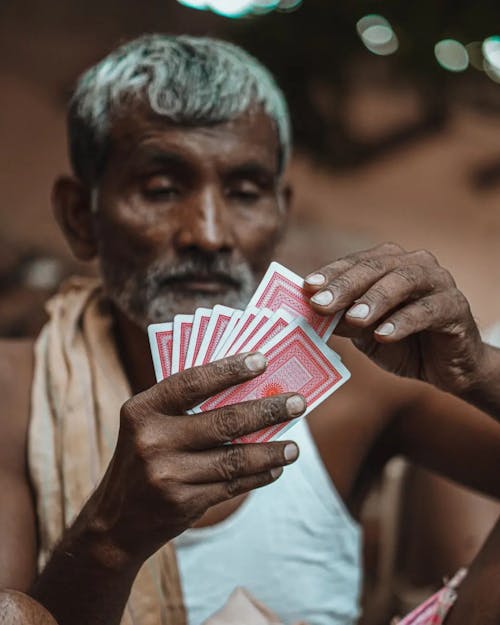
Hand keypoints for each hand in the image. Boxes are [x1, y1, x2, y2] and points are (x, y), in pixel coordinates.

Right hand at [87, 352, 303, 563]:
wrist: (116, 523)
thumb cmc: (143, 460)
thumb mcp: (150, 427)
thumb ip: (186, 409)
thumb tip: (250, 391)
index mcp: (142, 410)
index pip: (192, 382)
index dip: (229, 369)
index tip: (262, 360)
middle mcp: (151, 440)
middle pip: (224, 421)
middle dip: (268, 410)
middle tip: (299, 403)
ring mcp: (167, 475)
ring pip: (234, 458)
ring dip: (271, 451)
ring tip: (295, 447)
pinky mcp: (182, 503)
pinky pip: (232, 485)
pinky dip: (259, 475)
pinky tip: (275, 468)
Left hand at [305, 242, 484, 394]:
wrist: (446, 368)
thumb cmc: (402, 343)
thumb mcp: (365, 333)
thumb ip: (343, 320)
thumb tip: (312, 312)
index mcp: (388, 263)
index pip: (354, 263)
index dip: (329, 274)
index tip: (306, 288)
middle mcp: (413, 264)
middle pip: (375, 267)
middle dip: (345, 286)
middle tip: (320, 304)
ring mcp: (438, 281)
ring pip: (404, 281)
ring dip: (375, 299)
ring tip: (354, 319)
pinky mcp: (456, 306)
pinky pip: (429, 310)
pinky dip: (404, 322)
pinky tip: (384, 335)